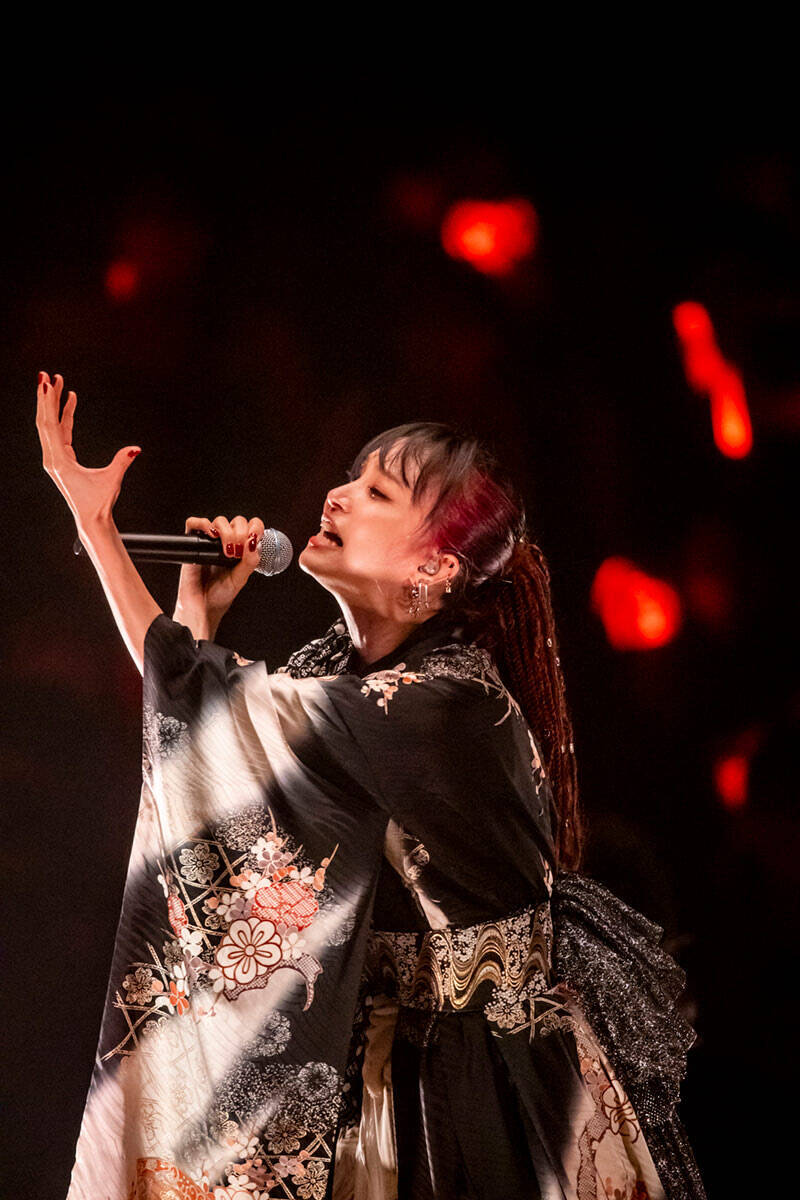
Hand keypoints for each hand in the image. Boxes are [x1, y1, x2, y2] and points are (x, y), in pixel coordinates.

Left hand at [35, 371, 140, 532]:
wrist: (91, 519)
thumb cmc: (98, 503)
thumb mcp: (111, 480)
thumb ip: (121, 462)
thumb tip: (135, 449)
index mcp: (58, 461)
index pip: (49, 426)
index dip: (48, 403)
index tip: (47, 384)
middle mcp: (52, 458)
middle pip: (45, 421)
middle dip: (46, 397)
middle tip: (47, 375)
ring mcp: (55, 458)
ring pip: (50, 425)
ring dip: (53, 404)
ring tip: (57, 382)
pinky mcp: (61, 459)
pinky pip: (60, 431)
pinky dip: (64, 415)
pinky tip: (69, 400)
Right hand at [174, 514, 265, 637]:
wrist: (202, 605)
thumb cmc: (221, 593)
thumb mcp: (240, 579)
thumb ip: (249, 562)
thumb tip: (253, 543)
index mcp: (242, 548)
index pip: (252, 526)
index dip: (254, 528)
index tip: (253, 539)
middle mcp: (227, 542)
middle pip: (237, 521)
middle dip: (240, 534)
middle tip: (236, 552)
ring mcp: (210, 541)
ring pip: (219, 520)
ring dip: (226, 532)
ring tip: (226, 551)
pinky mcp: (194, 542)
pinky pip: (193, 523)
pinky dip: (202, 524)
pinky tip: (210, 536)